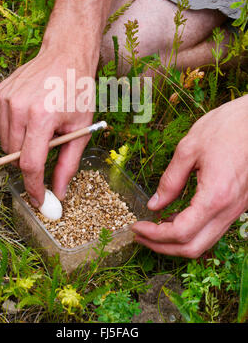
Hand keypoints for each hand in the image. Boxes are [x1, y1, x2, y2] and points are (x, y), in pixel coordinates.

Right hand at [0, 41, 96, 207]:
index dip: (34, 187)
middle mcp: (19, 107)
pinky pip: (0, 126)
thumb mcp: (81, 128)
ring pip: (5, 143)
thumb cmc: (78, 90)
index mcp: (42, 117)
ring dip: (22, 145)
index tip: (38, 199)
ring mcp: (5, 99)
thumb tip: (59, 192)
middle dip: (30, 161)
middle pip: (15, 156)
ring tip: (41, 126)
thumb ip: (68, 163)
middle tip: (48, 146)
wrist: (65, 55)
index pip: (30, 164)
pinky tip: (30, 116)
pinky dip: (14, 130)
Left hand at [132, 95, 247, 257]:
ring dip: (177, 242)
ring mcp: (237, 209)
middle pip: (193, 247)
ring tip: (154, 229)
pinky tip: (176, 218)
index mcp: (215, 196)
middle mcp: (229, 209)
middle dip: (162, 246)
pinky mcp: (239, 204)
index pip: (181, 232)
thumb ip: (170, 180)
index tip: (136, 227)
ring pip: (205, 242)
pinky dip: (193, 231)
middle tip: (140, 235)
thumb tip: (154, 204)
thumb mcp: (189, 149)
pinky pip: (214, 229)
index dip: (154, 235)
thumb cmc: (226, 127)